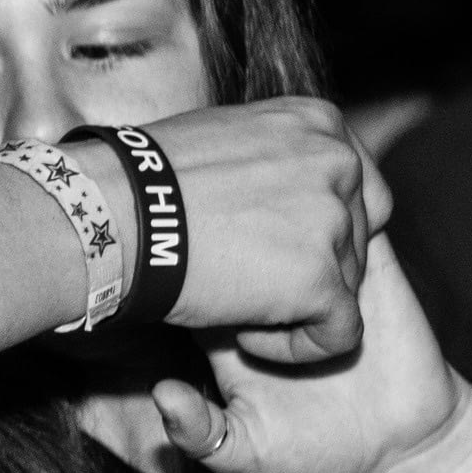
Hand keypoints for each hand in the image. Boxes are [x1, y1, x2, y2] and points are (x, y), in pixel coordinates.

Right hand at [125, 97, 383, 362]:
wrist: (113, 217)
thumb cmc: (144, 182)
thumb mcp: (225, 139)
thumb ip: (272, 158)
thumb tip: (279, 188)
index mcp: (321, 124)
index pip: (356, 187)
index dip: (316, 225)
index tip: (268, 240)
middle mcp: (340, 163)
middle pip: (358, 236)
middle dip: (313, 264)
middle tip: (251, 275)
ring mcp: (335, 222)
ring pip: (347, 286)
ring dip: (296, 305)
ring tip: (233, 302)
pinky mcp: (322, 281)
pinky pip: (338, 334)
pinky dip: (298, 348)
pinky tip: (247, 336)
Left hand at [150, 232, 471, 472]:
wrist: (402, 447)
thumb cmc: (313, 452)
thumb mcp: (246, 453)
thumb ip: (201, 433)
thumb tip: (163, 394)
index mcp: (227, 315)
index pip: (187, 268)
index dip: (177, 256)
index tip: (174, 258)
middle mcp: (269, 281)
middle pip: (236, 225)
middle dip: (229, 222)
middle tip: (229, 238)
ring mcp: (321, 268)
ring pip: (297, 207)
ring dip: (292, 211)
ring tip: (286, 241)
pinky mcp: (375, 264)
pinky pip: (363, 213)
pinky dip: (355, 208)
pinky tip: (343, 233)